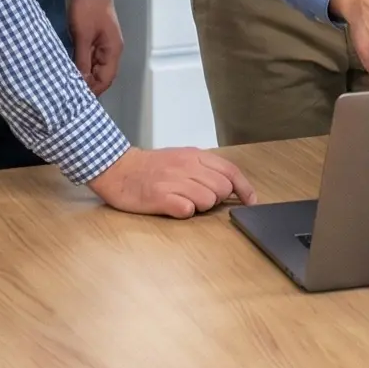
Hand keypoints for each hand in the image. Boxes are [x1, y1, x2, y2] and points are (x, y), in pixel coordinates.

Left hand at [67, 0, 123, 95]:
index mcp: (113, 50)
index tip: (77, 97)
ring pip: (97, 67)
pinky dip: (83, 65)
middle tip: (70, 93)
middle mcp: (112, 50)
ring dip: (85, 75)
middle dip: (89, 85)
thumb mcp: (82, 36)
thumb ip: (82, 60)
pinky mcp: (97, 39)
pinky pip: (92, 57)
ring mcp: (105, 44)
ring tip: (69, 83)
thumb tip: (81, 81)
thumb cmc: (87, 10)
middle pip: (103, 75)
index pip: (106, 79)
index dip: (93, 90)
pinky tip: (71, 68)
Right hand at [89, 146, 258, 218]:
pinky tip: (174, 206)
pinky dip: (184, 212)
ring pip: (207, 200)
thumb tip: (230, 185)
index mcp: (194, 155)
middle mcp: (185, 166)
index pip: (230, 171)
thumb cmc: (152, 167)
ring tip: (183, 201)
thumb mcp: (181, 158)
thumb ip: (205, 168)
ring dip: (200, 206)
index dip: (244, 188)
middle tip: (199, 198)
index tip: (250, 201)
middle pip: (221, 188)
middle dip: (216, 199)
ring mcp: (172, 181)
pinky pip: (187, 210)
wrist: (118, 169)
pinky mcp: (160, 197)